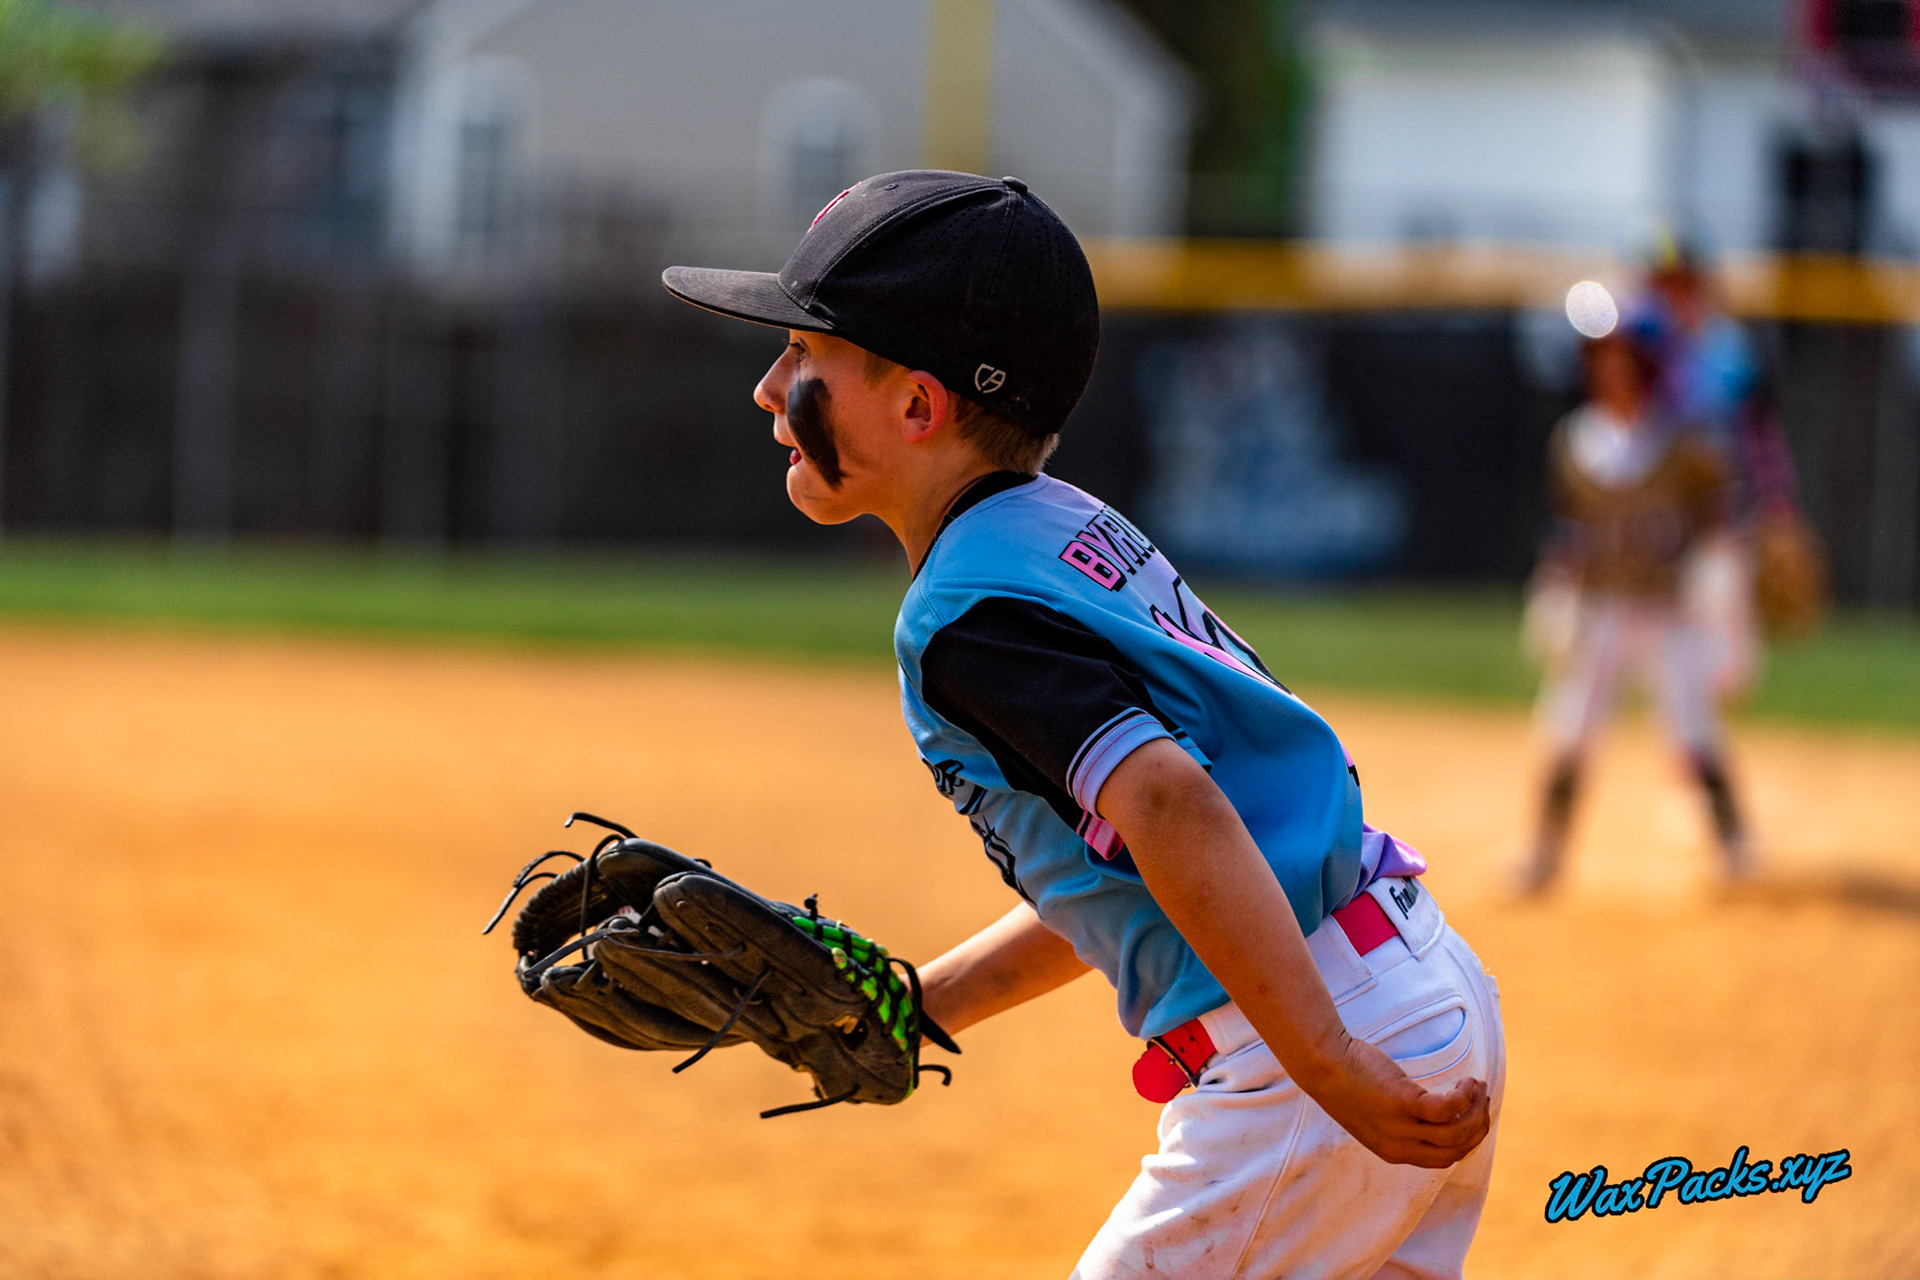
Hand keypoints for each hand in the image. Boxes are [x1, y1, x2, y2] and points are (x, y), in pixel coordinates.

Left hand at [1302, 1032, 1490, 1168]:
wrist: (1322, 1065)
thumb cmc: (1349, 1081)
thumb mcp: (1376, 1112)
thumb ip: (1402, 1121)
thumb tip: (1436, 1110)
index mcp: (1394, 1152)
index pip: (1444, 1159)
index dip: (1467, 1141)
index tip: (1476, 1118)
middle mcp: (1399, 1146)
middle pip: (1456, 1150)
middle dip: (1478, 1127)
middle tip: (1483, 1100)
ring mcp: (1400, 1127)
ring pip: (1456, 1132)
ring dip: (1476, 1110)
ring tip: (1478, 1086)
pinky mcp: (1402, 1103)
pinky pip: (1447, 1109)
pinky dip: (1463, 1096)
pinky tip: (1467, 1082)